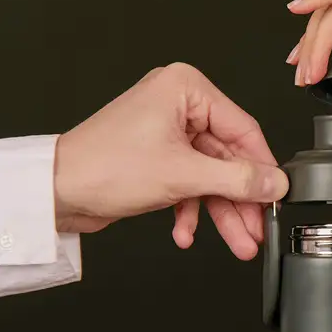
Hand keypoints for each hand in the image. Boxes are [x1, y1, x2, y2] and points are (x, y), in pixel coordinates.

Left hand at [54, 62, 287, 256]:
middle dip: (239, 200)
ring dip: (220, 211)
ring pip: (209, 175)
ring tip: (236, 242)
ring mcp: (165, 132)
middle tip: (255, 229)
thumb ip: (237, 179)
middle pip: (227, 157)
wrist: (55, 191)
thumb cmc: (102, 167)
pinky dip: (189, 209)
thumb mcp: (183, 175)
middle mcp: (176, 104)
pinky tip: (186, 232)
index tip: (276, 196)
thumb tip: (274, 182)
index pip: (243, 129)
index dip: (261, 168)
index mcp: (185, 89)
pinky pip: (187, 183)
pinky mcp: (155, 157)